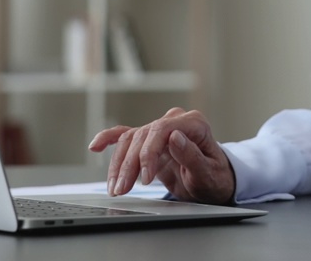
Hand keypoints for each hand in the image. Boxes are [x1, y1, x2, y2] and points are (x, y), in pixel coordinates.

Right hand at [89, 107, 235, 203]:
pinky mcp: (150, 140)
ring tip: (115, 188)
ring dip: (119, 164)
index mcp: (193, 124)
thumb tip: (174, 137)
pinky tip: (95, 146)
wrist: (214, 182)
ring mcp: (161, 128)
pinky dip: (109, 139)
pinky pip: (126, 135)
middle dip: (129, 165)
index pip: (162, 131)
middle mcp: (175, 121)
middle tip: (122, 190)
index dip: (149, 154)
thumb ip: (192, 156)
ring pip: (130, 140)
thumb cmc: (215, 178)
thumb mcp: (208, 173)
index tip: (146, 179)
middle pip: (142, 137)